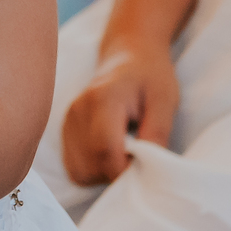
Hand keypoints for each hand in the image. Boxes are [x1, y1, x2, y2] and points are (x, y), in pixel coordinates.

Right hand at [61, 41, 179, 185]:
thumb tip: (148, 170)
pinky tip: (111, 154)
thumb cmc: (150, 77)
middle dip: (117, 174)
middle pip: (91, 165)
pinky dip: (94, 170)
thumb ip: (157, 133)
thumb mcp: (165, 100)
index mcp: (103, 99)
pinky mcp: (66, 130)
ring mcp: (68, 121)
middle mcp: (78, 111)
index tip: (145, 169)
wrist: (129, 55)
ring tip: (125, 154)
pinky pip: (75, 166)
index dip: (125, 171)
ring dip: (104, 174)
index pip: (105, 150)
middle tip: (138, 159)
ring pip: (80, 171)